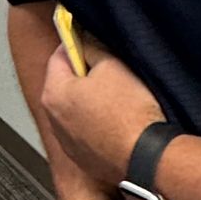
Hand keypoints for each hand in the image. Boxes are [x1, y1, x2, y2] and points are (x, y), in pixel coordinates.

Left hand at [40, 36, 163, 186]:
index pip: (58, 57)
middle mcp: (54, 121)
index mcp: (54, 94)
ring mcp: (68, 143)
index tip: (87, 40)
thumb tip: (85, 41)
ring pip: (77, 111)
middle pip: (65, 85)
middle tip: (109, 70)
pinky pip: (88, 133)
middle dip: (85, 76)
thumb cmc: (129, 113)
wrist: (147, 157)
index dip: (75, 45)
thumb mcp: (112, 65)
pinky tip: (119, 122)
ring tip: (119, 100)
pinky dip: (99, 125)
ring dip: (92, 102)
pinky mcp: (84, 159)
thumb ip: (93, 49)